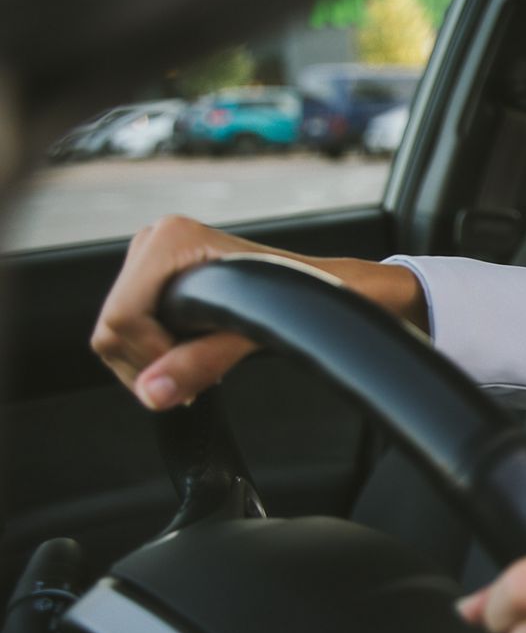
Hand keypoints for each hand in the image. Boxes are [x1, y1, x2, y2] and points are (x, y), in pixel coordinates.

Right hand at [91, 216, 271, 408]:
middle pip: (112, 328)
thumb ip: (199, 362)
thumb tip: (151, 393)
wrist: (306, 286)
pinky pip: (125, 330)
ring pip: (113, 334)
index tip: (194, 372)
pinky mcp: (148, 278)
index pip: (122, 318)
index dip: (152, 356)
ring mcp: (146, 258)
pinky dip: (154, 353)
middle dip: (152, 363)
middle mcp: (151, 241)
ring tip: (201, 360)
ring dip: (153, 361)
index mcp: (170, 239)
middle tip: (201, 374)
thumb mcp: (247, 335)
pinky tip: (190, 352)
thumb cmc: (289, 299)